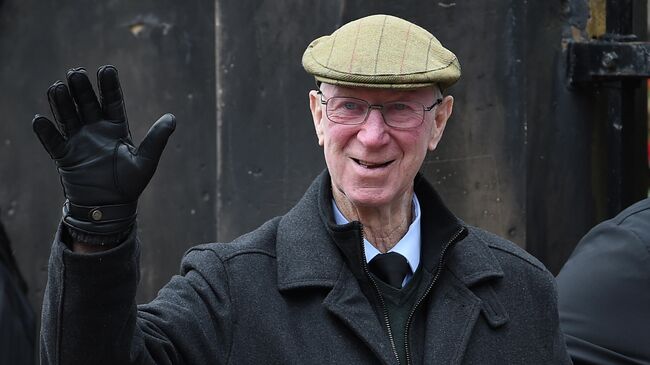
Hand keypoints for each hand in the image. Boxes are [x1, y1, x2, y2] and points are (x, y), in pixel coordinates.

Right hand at [33, 66, 175, 244]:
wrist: (110, 208)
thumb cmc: (129, 185)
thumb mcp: (146, 161)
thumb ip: (157, 139)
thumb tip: (172, 118)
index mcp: (116, 128)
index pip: (112, 101)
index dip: (109, 86)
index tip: (106, 68)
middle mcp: (95, 130)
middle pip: (86, 103)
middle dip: (81, 88)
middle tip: (76, 73)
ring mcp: (79, 142)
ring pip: (68, 117)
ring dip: (61, 103)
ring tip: (57, 87)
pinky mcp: (65, 157)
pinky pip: (53, 142)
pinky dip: (46, 132)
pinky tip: (40, 120)